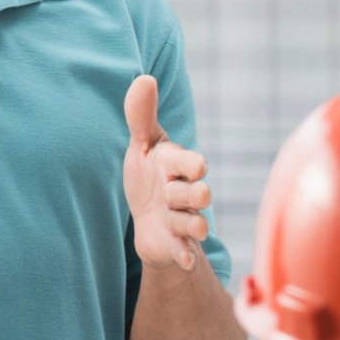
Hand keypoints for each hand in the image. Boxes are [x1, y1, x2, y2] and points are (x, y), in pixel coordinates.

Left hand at [124, 75, 211, 270]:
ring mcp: (181, 220)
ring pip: (194, 223)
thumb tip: (144, 77)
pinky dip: (185, 256)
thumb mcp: (143, 145)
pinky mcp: (175, 244)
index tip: (197, 166)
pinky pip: (184, 253)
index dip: (192, 164)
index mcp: (176, 166)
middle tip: (198, 193)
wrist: (148, 218)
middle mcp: (183, 193)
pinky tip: (185, 261)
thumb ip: (141, 116)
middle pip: (197, 194)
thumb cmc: (148, 175)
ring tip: (197, 227)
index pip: (190, 163)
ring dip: (194, 225)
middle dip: (195, 194)